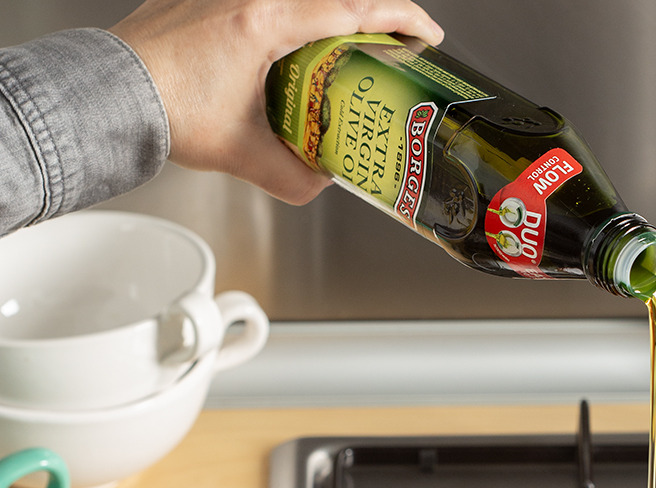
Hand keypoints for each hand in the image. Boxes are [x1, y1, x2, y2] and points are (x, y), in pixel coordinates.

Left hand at [112, 0, 443, 204]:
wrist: (110, 94)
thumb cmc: (164, 109)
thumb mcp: (244, 155)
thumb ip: (293, 176)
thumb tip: (321, 182)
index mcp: (265, 22)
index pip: (352, 9)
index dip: (400, 21)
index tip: (426, 34)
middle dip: (372, 19)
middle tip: (393, 47)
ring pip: (301, 0)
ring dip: (331, 22)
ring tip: (348, 54)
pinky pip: (268, 1)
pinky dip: (295, 22)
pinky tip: (294, 54)